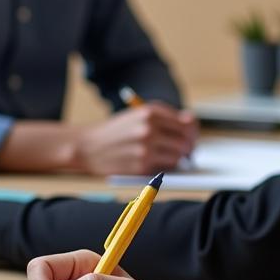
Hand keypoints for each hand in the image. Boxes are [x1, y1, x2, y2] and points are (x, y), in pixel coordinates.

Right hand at [73, 103, 197, 175]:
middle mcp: (149, 128)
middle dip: (188, 147)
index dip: (192, 132)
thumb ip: (163, 117)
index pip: (187, 122)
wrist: (88, 146)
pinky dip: (165, 167)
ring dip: (178, 159)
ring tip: (170, 157)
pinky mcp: (142, 165)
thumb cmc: (115, 131)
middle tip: (185, 151)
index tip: (190, 136)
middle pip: (186, 141)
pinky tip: (156, 162)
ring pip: (179, 156)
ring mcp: (145, 147)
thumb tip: (191, 123)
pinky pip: (166, 168)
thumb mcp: (137, 115)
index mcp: (149, 112)